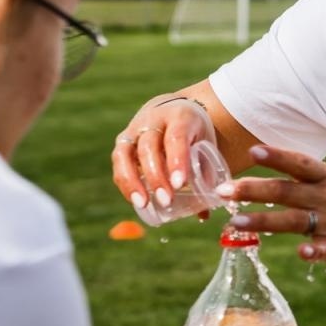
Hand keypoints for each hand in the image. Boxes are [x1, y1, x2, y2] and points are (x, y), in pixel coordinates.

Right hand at [112, 96, 214, 212]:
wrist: (176, 110)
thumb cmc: (195, 134)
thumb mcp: (207, 145)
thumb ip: (207, 175)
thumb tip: (203, 215)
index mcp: (180, 117)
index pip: (176, 137)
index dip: (177, 160)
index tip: (180, 184)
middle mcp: (153, 119)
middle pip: (149, 147)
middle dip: (156, 176)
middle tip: (165, 200)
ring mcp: (134, 129)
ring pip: (125, 153)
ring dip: (132, 181)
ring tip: (142, 204)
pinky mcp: (123, 141)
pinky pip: (118, 162)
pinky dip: (124, 182)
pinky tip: (134, 199)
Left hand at [221, 145, 325, 270]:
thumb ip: (297, 179)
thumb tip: (258, 168)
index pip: (299, 164)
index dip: (277, 157)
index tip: (253, 151)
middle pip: (286, 191)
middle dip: (254, 190)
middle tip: (223, 191)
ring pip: (294, 221)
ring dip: (264, 221)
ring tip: (235, 223)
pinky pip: (324, 249)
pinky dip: (313, 251)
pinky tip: (300, 253)